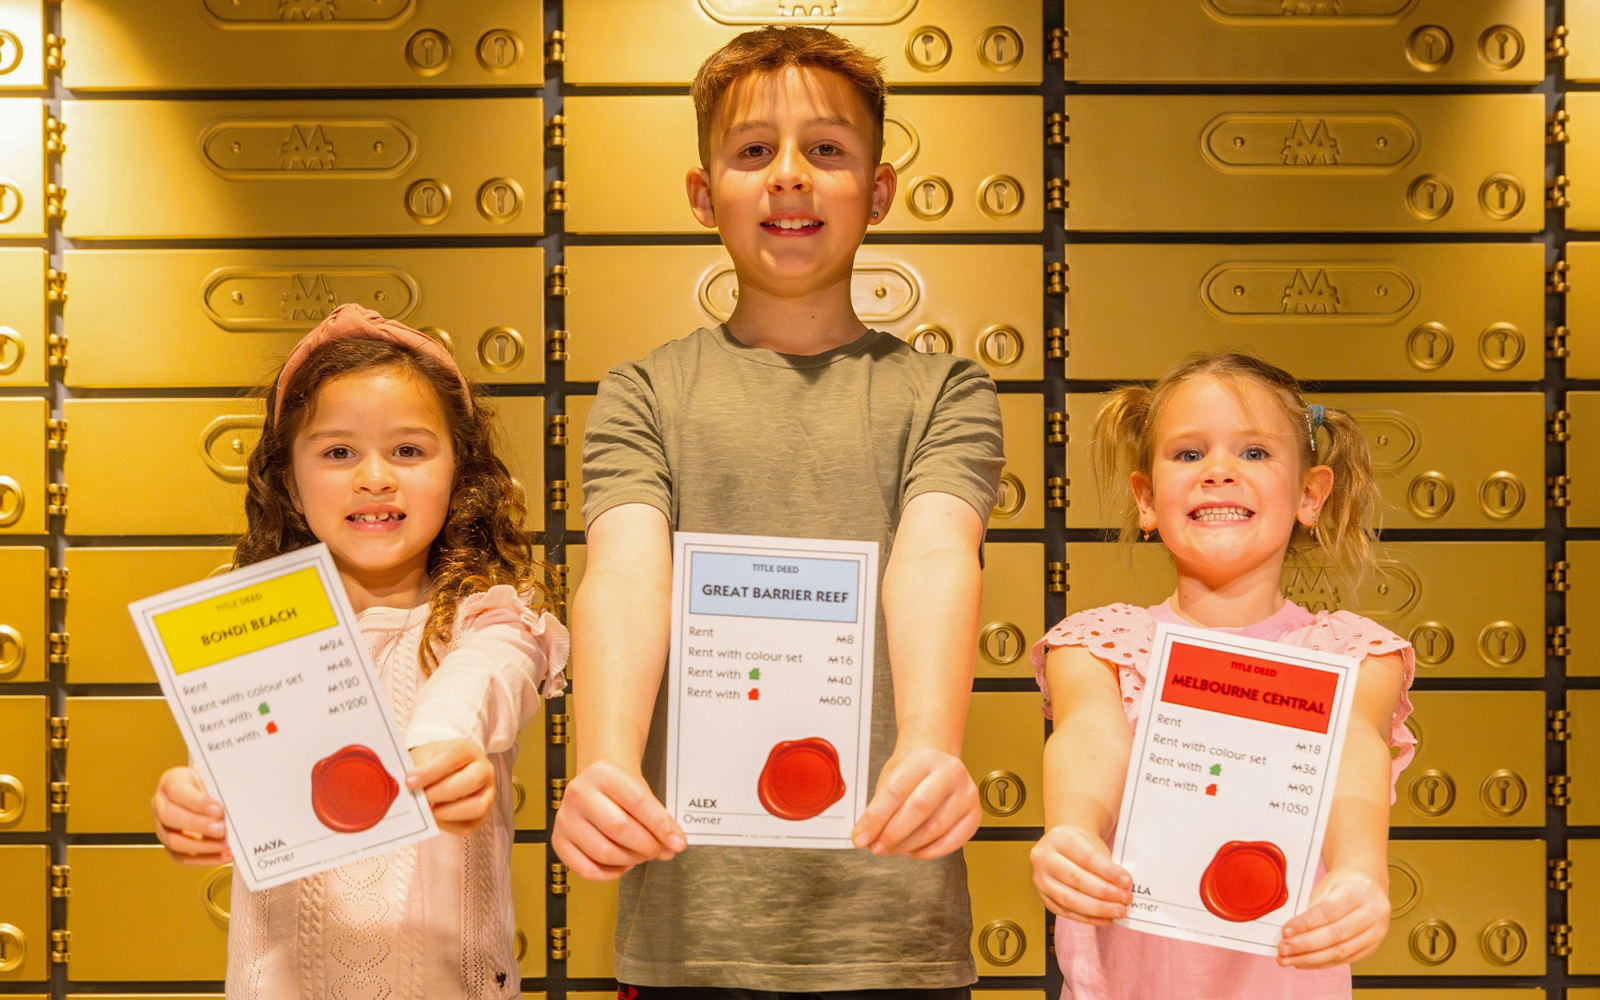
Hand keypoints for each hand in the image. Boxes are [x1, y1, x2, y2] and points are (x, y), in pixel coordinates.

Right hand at [152, 766, 232, 865]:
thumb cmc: (207, 783)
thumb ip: (217, 789)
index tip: (218, 809)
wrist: (202, 791)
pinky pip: (183, 857)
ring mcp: (163, 826)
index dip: (197, 803)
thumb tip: (233, 803)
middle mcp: (161, 804)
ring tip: (224, 844)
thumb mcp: (212, 778)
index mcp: (170, 782)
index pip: (178, 792)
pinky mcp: (171, 845)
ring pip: (174, 841)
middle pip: (170, 817)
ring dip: (202, 846)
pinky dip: (205, 859)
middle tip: (221, 829)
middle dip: (198, 825)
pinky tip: (222, 855)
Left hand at [407, 739, 495, 835]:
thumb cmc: (434, 763)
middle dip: (443, 792)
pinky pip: (468, 826)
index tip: (410, 781)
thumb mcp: (424, 756)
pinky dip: (448, 825)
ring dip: (449, 812)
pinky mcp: (481, 815)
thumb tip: (404, 785)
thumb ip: (415, 768)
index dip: (431, 771)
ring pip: (478, 806)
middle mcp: (483, 770)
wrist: (446, 770)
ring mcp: (487, 793)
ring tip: (429, 810)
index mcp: (468, 750)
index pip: (453, 757)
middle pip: (472, 780)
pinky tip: (434, 818)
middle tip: (422, 797)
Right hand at [551, 760, 686, 880]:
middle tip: (659, 850)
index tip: (677, 841)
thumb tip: (673, 845)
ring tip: (641, 855)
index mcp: (603, 773)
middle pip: (619, 828)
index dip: (661, 826)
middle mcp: (579, 793)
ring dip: (630, 861)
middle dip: (646, 845)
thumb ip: (658, 818)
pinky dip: (609, 874)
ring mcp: (566, 818)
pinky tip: (622, 865)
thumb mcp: (641, 791)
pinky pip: (586, 869)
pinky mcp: (559, 841)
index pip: (638, 801)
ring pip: (603, 852)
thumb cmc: (619, 789)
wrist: (596, 784)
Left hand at [851, 745, 978, 858]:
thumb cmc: (913, 769)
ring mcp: (965, 793)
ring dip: (908, 846)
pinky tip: (913, 850)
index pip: (895, 791)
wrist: (937, 760)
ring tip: (892, 848)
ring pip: (934, 829)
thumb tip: (866, 835)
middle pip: (917, 809)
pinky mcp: (974, 814)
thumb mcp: (890, 776)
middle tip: (876, 846)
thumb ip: (878, 806)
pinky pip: (952, 842)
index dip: (875, 818)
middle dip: (891, 835)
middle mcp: (949, 773)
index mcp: (923, 759)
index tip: (860, 836)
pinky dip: (928, 852)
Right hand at [1030, 824, 1131, 924]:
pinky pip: (1066, 912)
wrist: (1063, 846)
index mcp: (1059, 838)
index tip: (1127, 881)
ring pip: (1069, 899)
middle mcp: (1045, 858)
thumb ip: (1106, 864)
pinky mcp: (1044, 897)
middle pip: (1076, 879)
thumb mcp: (1094, 843)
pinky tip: (1105, 918)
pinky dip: (1088, 918)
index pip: (1086, 857)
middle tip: (1126, 899)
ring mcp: (1041, 879)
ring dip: (1098, 909)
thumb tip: (1123, 888)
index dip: (1108, 872)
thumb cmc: (1081, 845)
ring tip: (1118, 911)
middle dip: (1105, 892)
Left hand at [1278, 866, 1389, 967]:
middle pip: (1336, 934)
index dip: (1305, 924)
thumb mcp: (1326, 885)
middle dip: (1306, 945)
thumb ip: (1311, 907)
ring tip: (1289, 959)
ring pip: (1340, 951)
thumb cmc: (1344, 883)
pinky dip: (1322, 962)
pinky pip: (1345, 959)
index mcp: (1360, 890)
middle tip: (1284, 948)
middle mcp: (1373, 912)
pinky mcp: (1372, 947)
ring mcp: (1376, 932)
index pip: (1329, 911)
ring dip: (1311, 959)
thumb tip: (1291, 930)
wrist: (1366, 884)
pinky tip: (1305, 961)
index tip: (1286, 931)